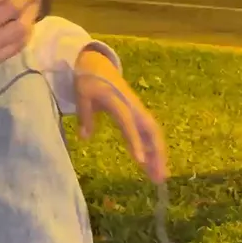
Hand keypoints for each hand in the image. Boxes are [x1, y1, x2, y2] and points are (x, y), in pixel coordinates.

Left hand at [74, 50, 168, 183]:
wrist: (97, 64)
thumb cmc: (88, 80)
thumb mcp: (81, 95)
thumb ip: (84, 115)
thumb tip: (85, 138)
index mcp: (117, 101)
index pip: (128, 123)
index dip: (135, 141)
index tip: (140, 161)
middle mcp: (133, 107)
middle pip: (150, 131)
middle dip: (157, 154)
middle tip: (159, 178)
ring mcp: (137, 110)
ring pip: (152, 134)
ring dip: (158, 155)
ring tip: (159, 178)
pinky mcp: (137, 114)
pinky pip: (148, 132)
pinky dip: (152, 149)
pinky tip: (152, 166)